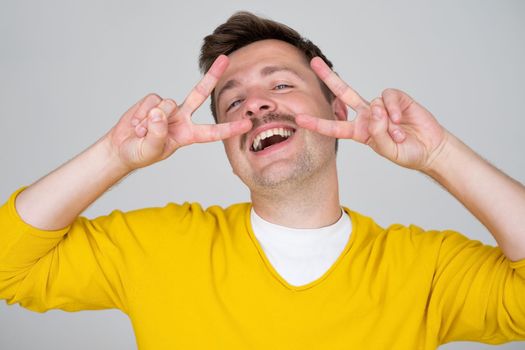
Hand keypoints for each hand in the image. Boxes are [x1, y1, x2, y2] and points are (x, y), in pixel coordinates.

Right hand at [106, 55, 251, 170]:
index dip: (230, 128)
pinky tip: (136, 124)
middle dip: (212, 76)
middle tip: (225, 59)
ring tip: (142, 132)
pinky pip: (151, 101)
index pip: (213, 132)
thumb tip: (159, 112)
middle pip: (200, 93)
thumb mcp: (151, 150)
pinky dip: (140, 113)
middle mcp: (182, 118)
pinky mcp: (153, 101)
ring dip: (150, 120)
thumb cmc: (140, 153)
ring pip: (167, 103)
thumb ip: (157, 133)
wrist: (121, 148)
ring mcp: (168, 109)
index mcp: (188, 135)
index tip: (247, 123)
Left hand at [296, 57, 446, 170]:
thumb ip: (378, 133)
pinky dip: (393, 108)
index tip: (299, 119)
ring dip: (385, 122)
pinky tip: (400, 120)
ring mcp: (381, 106)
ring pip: (373, 103)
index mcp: (359, 131)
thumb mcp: (388, 150)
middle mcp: (367, 116)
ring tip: (397, 134)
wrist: (430, 148)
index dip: (317, 123)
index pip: (334, 126)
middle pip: (344, 93)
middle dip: (329, 77)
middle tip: (314, 62)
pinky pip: (388, 97)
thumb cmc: (406, 152)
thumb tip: (375, 110)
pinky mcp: (397, 98)